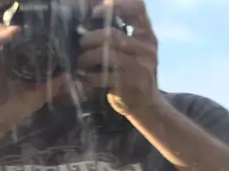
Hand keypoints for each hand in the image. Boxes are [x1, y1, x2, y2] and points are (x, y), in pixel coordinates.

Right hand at [0, 1, 71, 146]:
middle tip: (17, 32)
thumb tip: (68, 77)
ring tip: (2, 33)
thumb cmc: (3, 117)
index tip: (25, 32)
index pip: (7, 43)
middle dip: (3, 32)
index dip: (14, 35)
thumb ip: (48, 88)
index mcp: (2, 65)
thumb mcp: (30, 101)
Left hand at [76, 0, 159, 115]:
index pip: (138, 7)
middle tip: (81, 43)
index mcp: (148, 34)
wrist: (145, 103)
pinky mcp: (129, 85)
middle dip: (91, 38)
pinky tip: (84, 78)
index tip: (96, 12)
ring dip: (87, 57)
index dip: (117, 4)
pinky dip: (89, 77)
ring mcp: (140, 67)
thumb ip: (121, 32)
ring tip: (80, 61)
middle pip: (114, 35)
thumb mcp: (134, 49)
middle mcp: (147, 48)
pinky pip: (103, 77)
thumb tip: (91, 15)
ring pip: (107, 55)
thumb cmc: (133, 71)